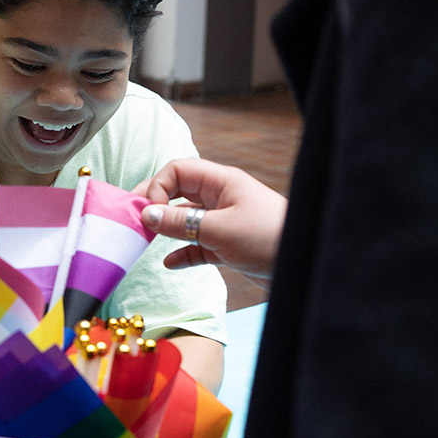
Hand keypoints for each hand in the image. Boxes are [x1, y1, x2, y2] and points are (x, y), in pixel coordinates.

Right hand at [135, 158, 286, 282]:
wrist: (304, 266)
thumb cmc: (268, 238)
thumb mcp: (219, 229)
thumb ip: (179, 222)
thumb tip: (145, 214)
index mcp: (221, 182)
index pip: (177, 171)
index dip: (157, 186)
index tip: (147, 212)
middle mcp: (220, 198)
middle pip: (177, 193)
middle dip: (155, 206)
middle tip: (133, 223)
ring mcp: (224, 222)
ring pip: (185, 221)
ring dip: (166, 230)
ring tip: (145, 242)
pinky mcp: (228, 246)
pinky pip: (196, 245)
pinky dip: (182, 253)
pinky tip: (170, 263)